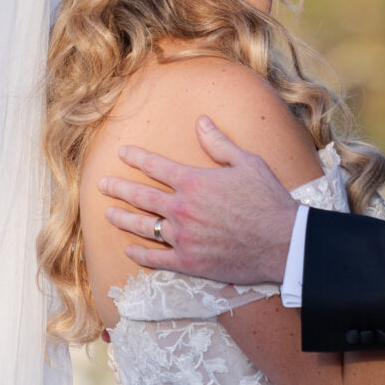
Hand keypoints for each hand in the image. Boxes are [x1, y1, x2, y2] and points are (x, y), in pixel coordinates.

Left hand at [100, 118, 297, 282]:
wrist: (282, 242)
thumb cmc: (268, 200)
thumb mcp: (247, 162)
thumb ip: (219, 144)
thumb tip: (201, 122)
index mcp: (193, 182)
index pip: (155, 166)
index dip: (136, 158)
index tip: (122, 153)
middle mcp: (181, 209)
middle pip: (140, 196)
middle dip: (118, 187)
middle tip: (102, 184)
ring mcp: (182, 237)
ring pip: (142, 227)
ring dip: (121, 219)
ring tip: (107, 213)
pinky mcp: (188, 262)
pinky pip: (155, 259)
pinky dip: (139, 255)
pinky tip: (128, 250)